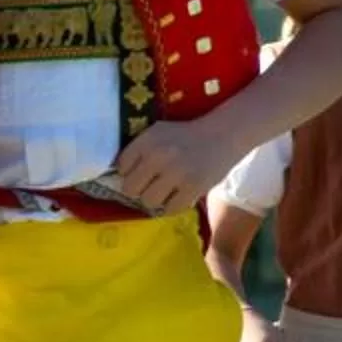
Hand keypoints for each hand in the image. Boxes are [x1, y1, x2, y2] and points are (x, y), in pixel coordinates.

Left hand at [112, 118, 237, 215]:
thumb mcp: (158, 133)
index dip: (129, 172)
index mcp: (147, 140)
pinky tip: (179, 195)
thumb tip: (117, 175)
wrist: (224, 134)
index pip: (121, 168)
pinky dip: (173, 205)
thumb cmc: (186, 136)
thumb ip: (138, 150)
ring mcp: (176, 173)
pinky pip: (170, 209)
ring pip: (148, 201)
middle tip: (152, 184)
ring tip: (167, 190)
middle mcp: (159, 155)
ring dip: (156, 198)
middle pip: (130, 188)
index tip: (140, 171)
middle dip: (140, 188)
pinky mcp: (193, 187)